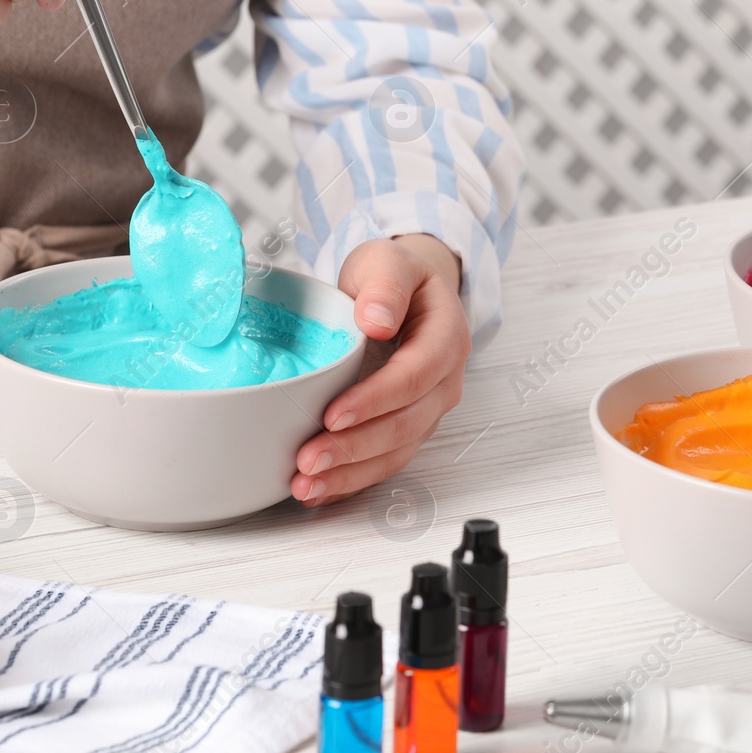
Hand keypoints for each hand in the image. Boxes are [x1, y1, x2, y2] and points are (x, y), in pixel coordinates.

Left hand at [292, 234, 468, 506]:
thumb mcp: (388, 262)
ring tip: (305, 486)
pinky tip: (318, 490)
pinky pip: (383, 462)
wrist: (402, 293)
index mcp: (446, 338)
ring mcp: (427, 410)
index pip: (415, 376)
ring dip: (349, 474)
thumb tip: (377, 320)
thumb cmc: (393, 277)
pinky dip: (350, 480)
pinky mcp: (405, 429)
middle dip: (355, 448)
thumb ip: (385, 286)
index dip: (376, 400)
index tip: (333, 415)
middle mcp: (444, 382)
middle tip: (308, 460)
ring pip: (395, 453)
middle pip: (405, 425)